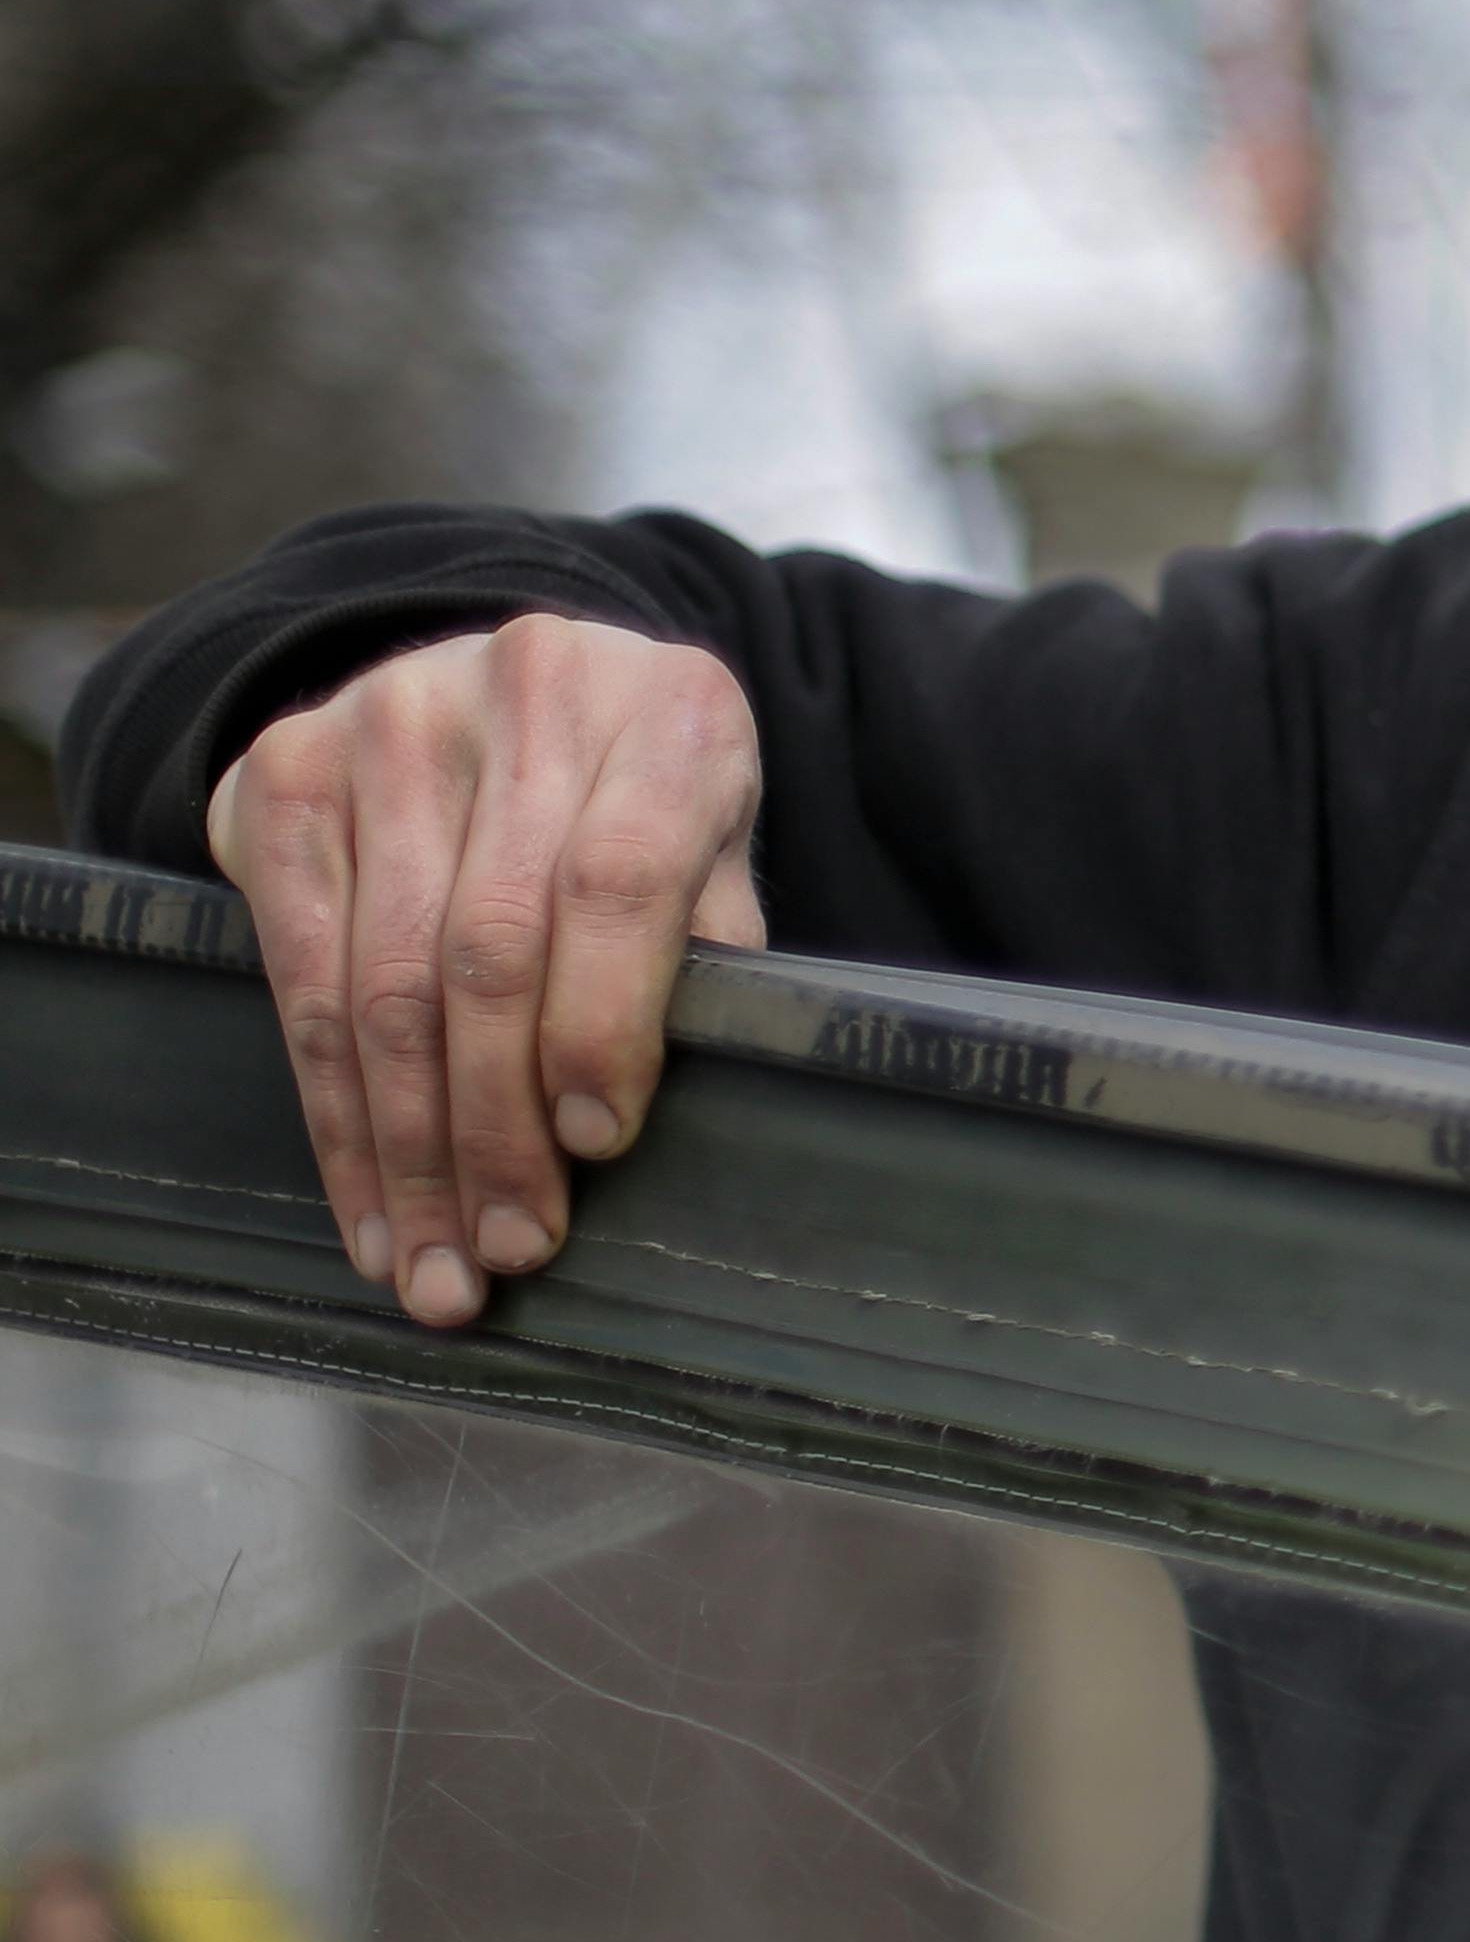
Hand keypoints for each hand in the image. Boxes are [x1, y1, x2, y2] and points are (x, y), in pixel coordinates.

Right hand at [200, 615, 766, 1327]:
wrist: (515, 674)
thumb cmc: (640, 791)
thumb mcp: (713, 836)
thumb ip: (703, 946)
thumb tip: (642, 1112)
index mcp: (664, 710)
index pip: (619, 879)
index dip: (601, 1023)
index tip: (597, 1145)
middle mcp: (521, 696)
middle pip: (488, 950)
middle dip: (494, 1128)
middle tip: (512, 1250)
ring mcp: (385, 724)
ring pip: (384, 981)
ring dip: (407, 1150)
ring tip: (437, 1267)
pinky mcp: (285, 773)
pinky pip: (300, 974)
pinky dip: (333, 1113)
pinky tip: (368, 1205)